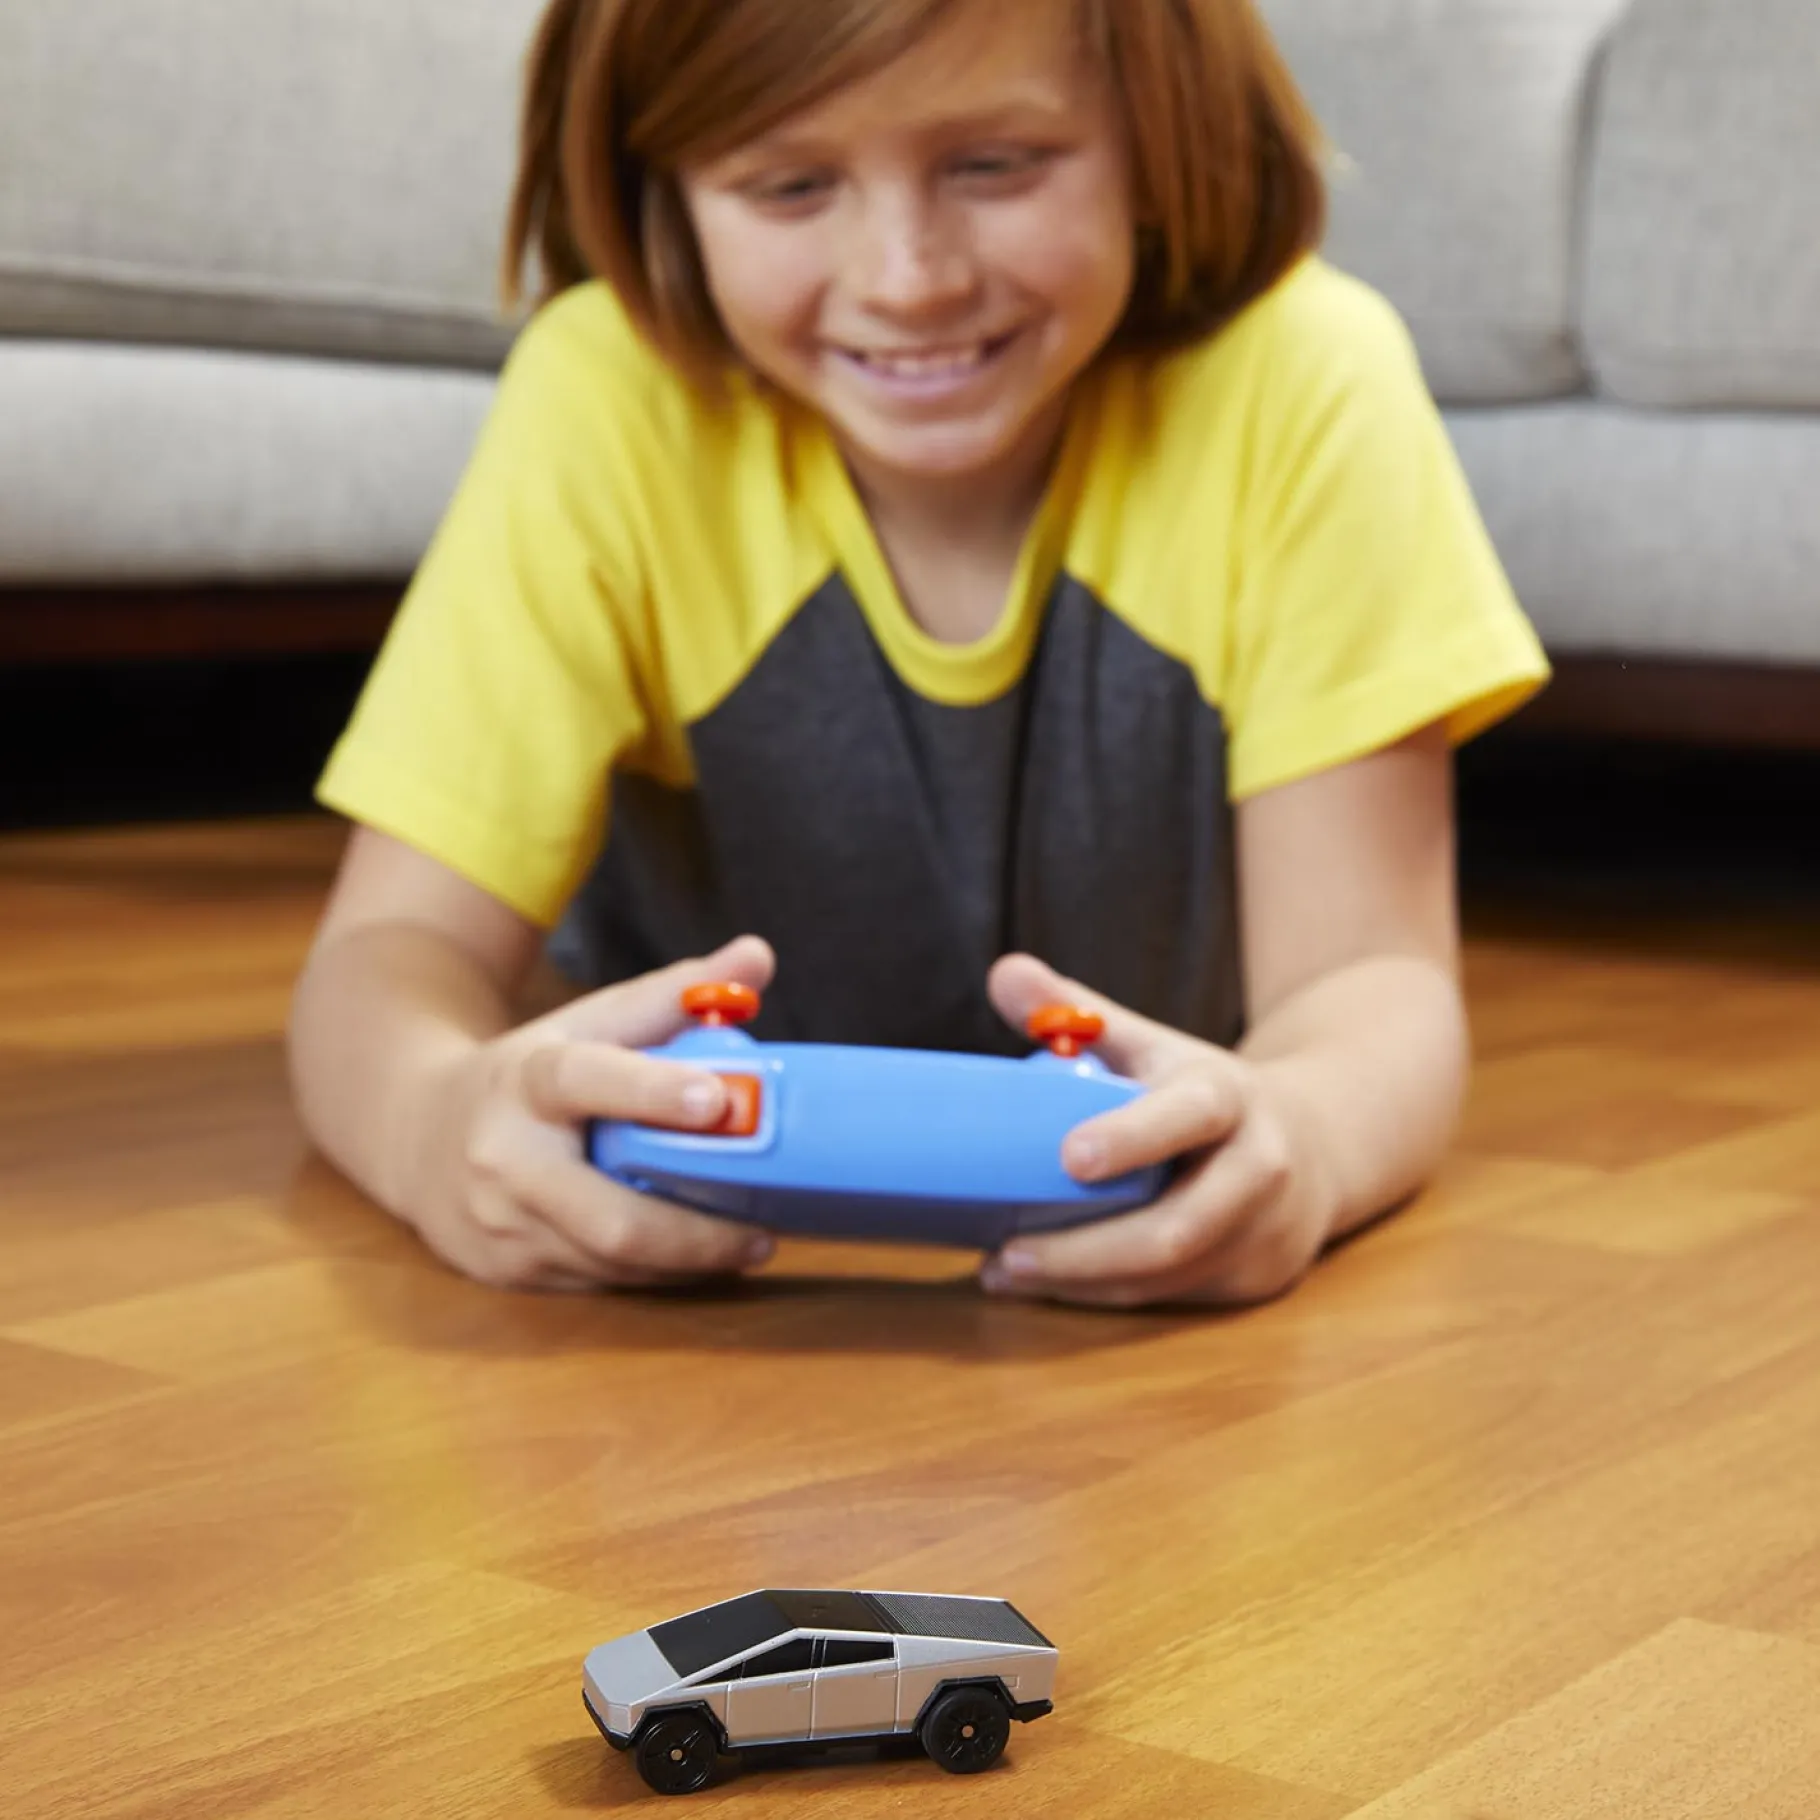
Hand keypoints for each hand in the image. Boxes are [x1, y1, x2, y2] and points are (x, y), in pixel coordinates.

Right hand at [401, 936, 778, 1291]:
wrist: (414, 1133)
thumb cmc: (529, 1074)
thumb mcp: (589, 1023)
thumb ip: (675, 993)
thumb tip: (759, 956)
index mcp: (527, 1081)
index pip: (585, 1081)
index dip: (650, 1090)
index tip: (717, 1099)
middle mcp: (505, 1159)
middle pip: (607, 1216)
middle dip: (694, 1232)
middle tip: (762, 1228)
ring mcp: (501, 1225)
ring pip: (612, 1261)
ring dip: (688, 1260)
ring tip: (747, 1243)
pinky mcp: (507, 1271)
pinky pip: (599, 1283)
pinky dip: (656, 1274)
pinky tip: (697, 1259)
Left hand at [980, 955, 1341, 1308]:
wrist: (1315, 1143)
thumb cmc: (1200, 1093)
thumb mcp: (1150, 1044)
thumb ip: (1074, 1011)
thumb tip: (1003, 973)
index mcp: (1226, 1096)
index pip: (1188, 1115)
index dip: (1133, 1137)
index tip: (1069, 1157)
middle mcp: (1260, 1166)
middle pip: (1176, 1227)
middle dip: (1085, 1250)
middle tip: (1006, 1251)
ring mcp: (1264, 1230)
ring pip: (1169, 1275)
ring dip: (1083, 1283)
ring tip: (1007, 1271)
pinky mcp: (1255, 1278)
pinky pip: (1173, 1297)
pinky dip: (1105, 1295)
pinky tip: (1049, 1285)